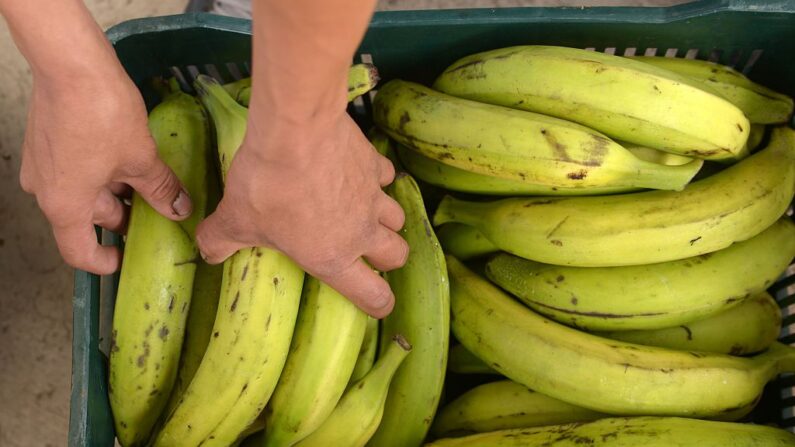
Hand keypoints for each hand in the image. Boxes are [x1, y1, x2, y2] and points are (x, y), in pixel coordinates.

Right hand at [19, 73, 191, 274]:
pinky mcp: (48, 142)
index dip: (103, 261)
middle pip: (87, 218)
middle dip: (123, 218)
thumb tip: (179, 210)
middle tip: (159, 214)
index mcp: (65, 206)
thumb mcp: (140, 159)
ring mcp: (43, 165)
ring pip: (85, 192)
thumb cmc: (102, 115)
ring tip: (152, 186)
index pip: (78, 252)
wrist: (71, 64)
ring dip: (117, 193)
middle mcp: (47, 190)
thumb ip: (160, 190)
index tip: (125, 258)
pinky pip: (77, 170)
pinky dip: (104, 173)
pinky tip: (133, 161)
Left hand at [195, 112, 407, 317]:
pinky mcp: (373, 164)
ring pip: (398, 217)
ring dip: (385, 219)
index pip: (372, 294)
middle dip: (387, 257)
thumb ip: (220, 241)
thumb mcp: (235, 220)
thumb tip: (207, 253)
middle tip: (369, 251)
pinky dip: (377, 177)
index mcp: (332, 257)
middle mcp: (360, 232)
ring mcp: (372, 197)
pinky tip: (359, 172)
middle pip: (396, 256)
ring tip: (366, 213)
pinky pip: (386, 177)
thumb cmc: (266, 186)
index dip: (379, 303)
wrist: (294, 133)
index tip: (378, 302)